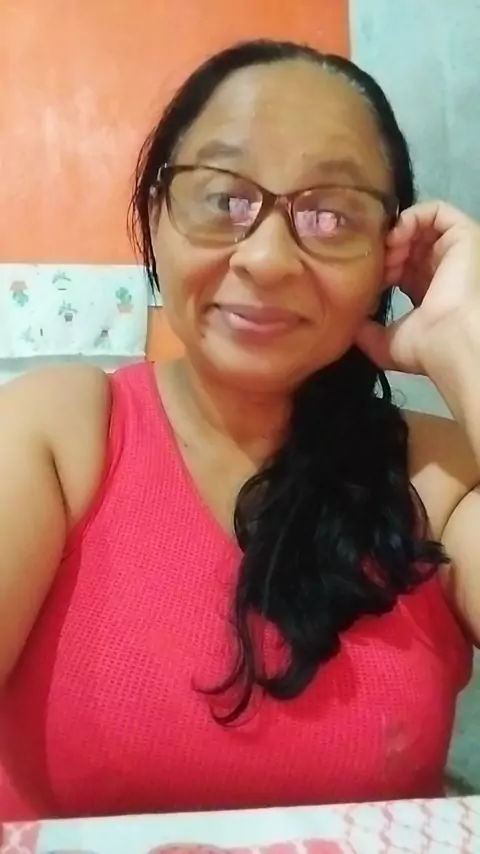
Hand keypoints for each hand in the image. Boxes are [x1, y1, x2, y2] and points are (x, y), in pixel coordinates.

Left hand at [356, 200, 479, 375]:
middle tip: (371, 263)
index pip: (399, 268)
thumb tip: (348, 324)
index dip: (377, 266)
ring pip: (419, 226)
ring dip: (396, 234)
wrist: (452, 339)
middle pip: (406, 245)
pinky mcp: (463, 234)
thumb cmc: (424, 346)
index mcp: (426, 294)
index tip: (360, 276)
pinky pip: (436, 210)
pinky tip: (396, 236)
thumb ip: (365, 331)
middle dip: (383, 249)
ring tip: (385, 251)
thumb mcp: (385, 344)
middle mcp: (440, 270)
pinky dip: (411, 217)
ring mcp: (453, 251)